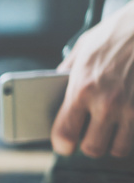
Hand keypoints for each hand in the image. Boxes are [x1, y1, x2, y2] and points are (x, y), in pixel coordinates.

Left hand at [52, 2, 133, 157]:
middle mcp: (107, 103)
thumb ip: (68, 72)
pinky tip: (129, 119)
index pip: (65, 134)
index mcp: (83, 89)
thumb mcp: (85, 48)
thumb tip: (55, 88)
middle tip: (90, 135)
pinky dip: (133, 132)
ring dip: (114, 142)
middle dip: (90, 144)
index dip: (62, 145)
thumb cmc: (119, 33)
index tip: (64, 145)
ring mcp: (133, 109)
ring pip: (119, 148)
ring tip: (112, 130)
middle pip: (93, 149)